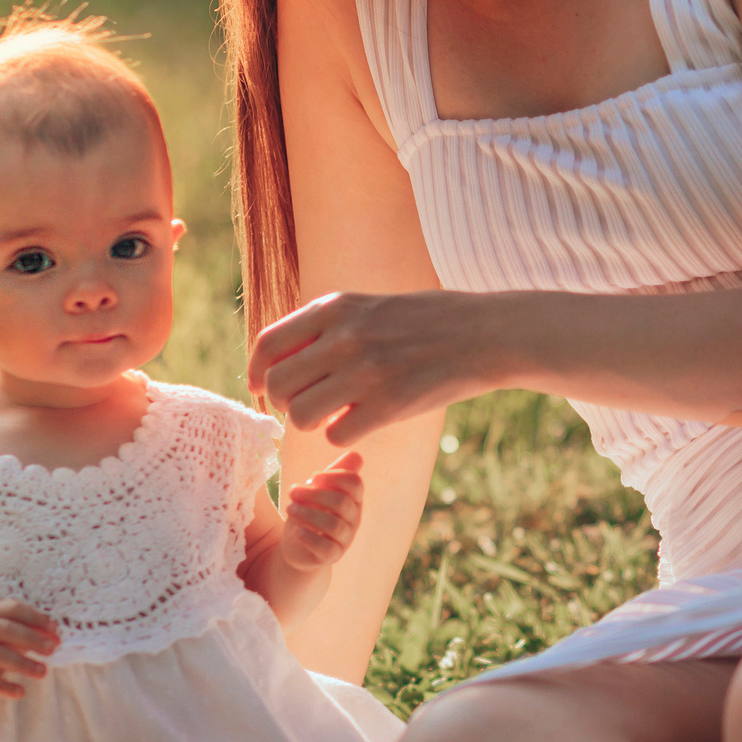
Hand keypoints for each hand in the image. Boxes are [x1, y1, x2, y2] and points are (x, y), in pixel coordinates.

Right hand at [0, 600, 59, 699]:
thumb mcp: (12, 635)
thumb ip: (34, 631)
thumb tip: (56, 636)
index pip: (14, 609)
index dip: (36, 618)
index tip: (55, 630)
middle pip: (5, 629)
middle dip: (31, 639)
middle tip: (52, 650)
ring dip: (23, 664)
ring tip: (43, 672)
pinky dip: (5, 687)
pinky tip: (21, 692)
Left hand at [248, 290, 499, 443]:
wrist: (486, 333)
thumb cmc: (429, 320)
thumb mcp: (372, 305)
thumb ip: (329, 325)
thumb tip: (283, 357)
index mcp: (335, 307)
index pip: (267, 344)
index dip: (256, 372)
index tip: (260, 388)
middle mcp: (343, 338)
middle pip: (277, 384)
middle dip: (282, 402)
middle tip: (302, 406)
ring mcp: (365, 372)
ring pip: (300, 415)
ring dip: (310, 423)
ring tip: (333, 415)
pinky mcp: (388, 405)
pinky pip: (337, 436)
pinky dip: (343, 435)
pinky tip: (362, 422)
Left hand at [277, 451, 365, 569]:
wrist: (297, 547)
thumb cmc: (309, 513)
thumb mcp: (317, 492)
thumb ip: (332, 475)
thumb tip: (356, 454)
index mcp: (353, 500)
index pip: (355, 484)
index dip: (334, 476)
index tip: (313, 477)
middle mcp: (353, 519)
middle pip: (342, 502)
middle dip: (314, 494)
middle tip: (293, 492)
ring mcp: (345, 539)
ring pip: (333, 525)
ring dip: (308, 514)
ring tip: (290, 510)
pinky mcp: (332, 556)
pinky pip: (325, 547)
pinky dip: (309, 537)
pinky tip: (296, 530)